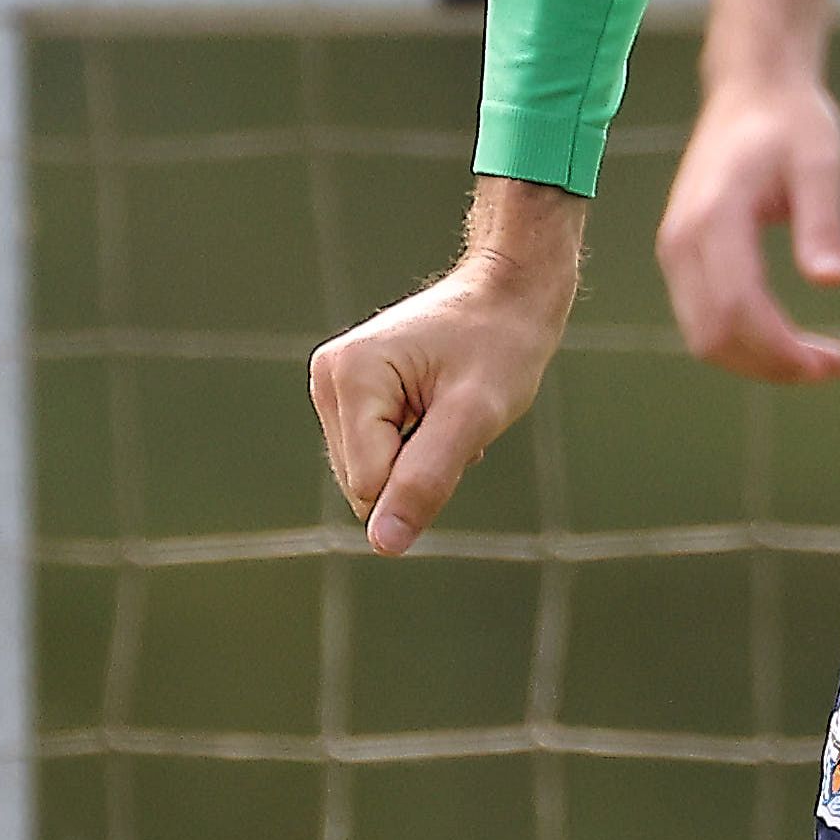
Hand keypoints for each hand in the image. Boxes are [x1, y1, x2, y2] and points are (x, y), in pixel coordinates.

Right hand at [309, 184, 585, 557]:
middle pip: (365, 482)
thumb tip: (383, 545)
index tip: (461, 422)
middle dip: (419, 466)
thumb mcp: (473, 418)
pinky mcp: (351, 394)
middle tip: (458, 416)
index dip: (424, 474)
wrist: (511, 294)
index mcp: (348, 375)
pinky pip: (379, 455)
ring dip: (421, 458)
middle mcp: (328, 378)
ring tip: (450, 409)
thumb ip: (425, 480)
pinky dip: (417, 447)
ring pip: (373, 474)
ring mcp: (335, 385)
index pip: (369, 483)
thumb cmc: (501, 347)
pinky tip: (441, 408)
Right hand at [658, 68, 839, 384]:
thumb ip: (824, 220)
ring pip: (705, 337)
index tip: (836, 363)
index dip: (784, 351)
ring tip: (818, 360)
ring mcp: (674, 250)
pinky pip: (703, 319)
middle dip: (774, 367)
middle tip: (833, 366)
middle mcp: (681, 240)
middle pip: (715, 337)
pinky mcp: (681, 256)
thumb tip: (833, 281)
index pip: (739, 309)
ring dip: (759, 362)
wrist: (751, 91)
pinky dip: (744, 343)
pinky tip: (788, 340)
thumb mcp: (821, 162)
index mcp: (714, 216)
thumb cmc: (791, 122)